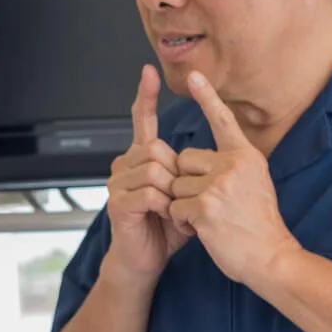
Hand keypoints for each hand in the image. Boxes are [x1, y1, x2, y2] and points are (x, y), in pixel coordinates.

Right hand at [105, 65, 190, 279]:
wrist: (146, 260)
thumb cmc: (166, 228)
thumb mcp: (184, 194)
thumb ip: (189, 172)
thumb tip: (213, 154)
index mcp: (140, 159)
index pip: (142, 120)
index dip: (145, 96)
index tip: (148, 71)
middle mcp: (124, 165)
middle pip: (155, 146)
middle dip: (175, 172)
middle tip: (181, 197)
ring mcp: (117, 184)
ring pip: (153, 169)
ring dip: (172, 192)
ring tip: (174, 211)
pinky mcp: (118, 204)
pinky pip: (148, 193)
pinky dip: (164, 206)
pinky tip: (166, 217)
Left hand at [169, 72, 299, 284]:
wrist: (272, 257)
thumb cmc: (259, 225)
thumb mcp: (255, 183)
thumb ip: (232, 166)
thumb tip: (198, 158)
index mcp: (245, 156)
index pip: (222, 121)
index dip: (207, 97)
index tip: (193, 75)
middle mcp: (233, 165)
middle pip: (183, 160)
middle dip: (186, 183)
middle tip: (211, 204)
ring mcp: (219, 185)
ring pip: (175, 186)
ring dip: (184, 206)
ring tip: (211, 219)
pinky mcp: (205, 207)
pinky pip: (174, 207)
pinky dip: (183, 222)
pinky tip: (205, 230)